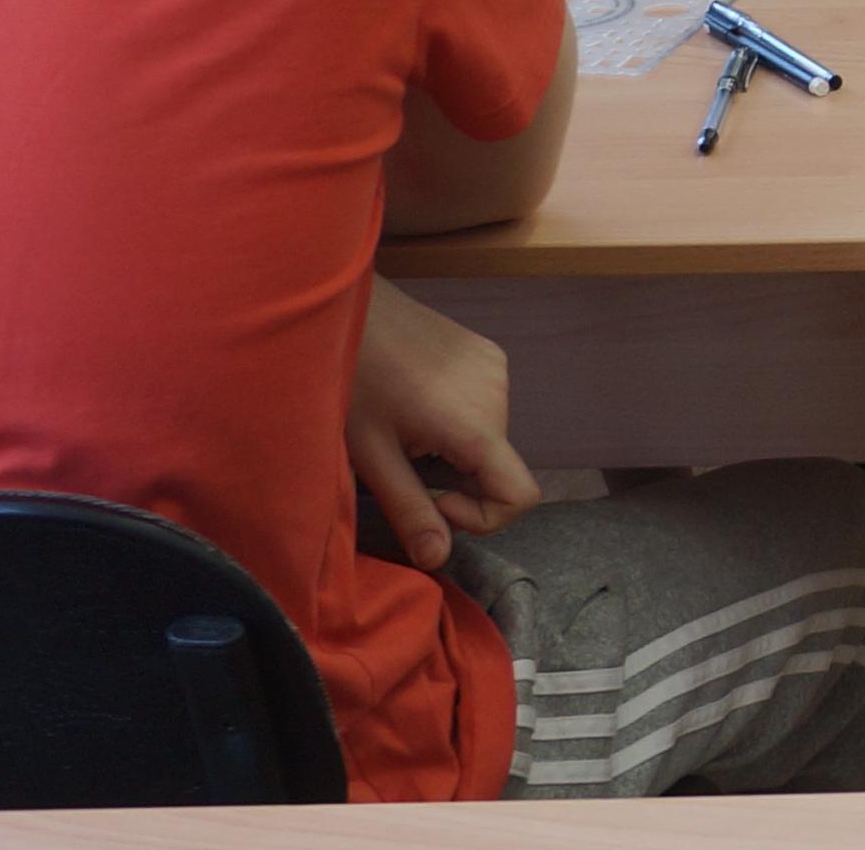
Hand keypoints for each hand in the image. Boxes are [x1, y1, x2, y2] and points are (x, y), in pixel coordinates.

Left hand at [349, 281, 536, 569]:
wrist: (344, 304)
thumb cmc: (350, 379)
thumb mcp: (371, 456)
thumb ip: (409, 510)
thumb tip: (438, 560)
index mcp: (474, 424)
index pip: (521, 495)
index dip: (482, 518)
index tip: (433, 502)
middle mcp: (499, 393)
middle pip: (500, 468)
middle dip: (457, 482)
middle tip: (402, 463)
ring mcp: (497, 367)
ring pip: (491, 440)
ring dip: (455, 452)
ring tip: (404, 427)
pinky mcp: (487, 352)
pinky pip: (486, 407)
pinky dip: (457, 422)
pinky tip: (415, 402)